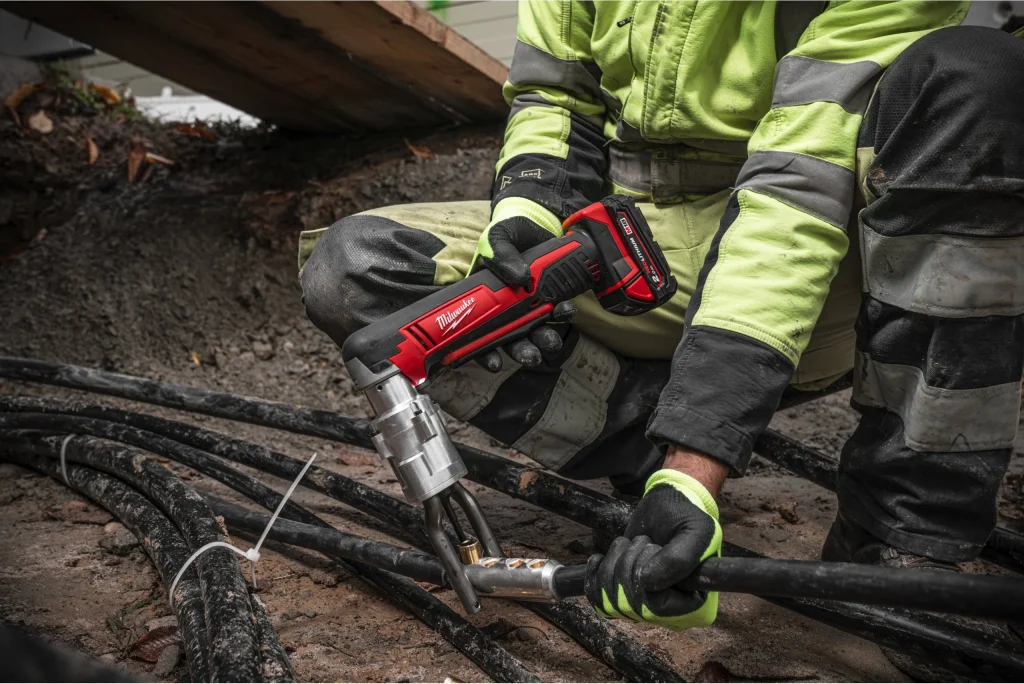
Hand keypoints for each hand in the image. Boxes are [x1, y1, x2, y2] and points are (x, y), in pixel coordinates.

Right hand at [471, 216, 575, 370]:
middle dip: (520, 351)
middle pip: (507, 340)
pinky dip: (560, 315)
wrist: (536, 222)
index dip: (482, 352)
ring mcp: (526, 305)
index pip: (475, 333)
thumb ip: (501, 254)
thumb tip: (518, 276)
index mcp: (482, 300)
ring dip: (542, 341)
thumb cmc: (508, 231)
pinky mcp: (548, 298)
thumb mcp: (498, 237)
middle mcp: (503, 309)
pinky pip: (553, 312)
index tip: (493, 363)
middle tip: (531, 356)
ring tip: (551, 342)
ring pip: (532, 332)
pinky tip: (565, 310)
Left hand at [585, 469, 722, 630]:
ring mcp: (644, 607)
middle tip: (645, 542)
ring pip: (610, 601)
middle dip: (630, 563)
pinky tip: (603, 557)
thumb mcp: (694, 531)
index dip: (647, 577)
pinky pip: (596, 597)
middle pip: (630, 604)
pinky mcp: (623, 596)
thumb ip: (679, 559)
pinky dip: (595, 572)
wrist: (666, 507)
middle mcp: (670, 614)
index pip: (656, 608)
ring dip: (614, 563)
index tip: (656, 549)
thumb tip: (646, 582)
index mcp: (695, 606)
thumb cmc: (686, 518)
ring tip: (631, 545)